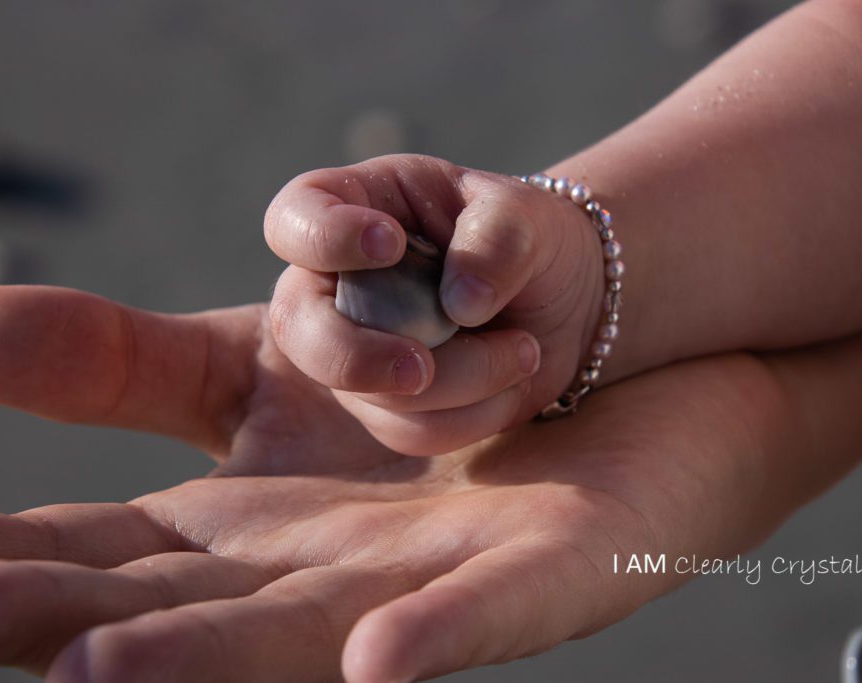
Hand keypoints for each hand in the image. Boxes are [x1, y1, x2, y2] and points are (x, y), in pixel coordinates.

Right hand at [0, 286, 861, 681]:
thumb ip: (121, 360)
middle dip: (42, 627)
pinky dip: (427, 637)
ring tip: (93, 676)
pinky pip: (483, 613)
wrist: (588, 379)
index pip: (74, 554)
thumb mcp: (250, 356)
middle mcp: (304, 582)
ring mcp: (418, 588)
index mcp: (228, 539)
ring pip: (302, 633)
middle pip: (161, 611)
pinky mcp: (536, 574)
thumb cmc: (410, 388)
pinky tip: (370, 655)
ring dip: (203, 659)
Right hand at [265, 154, 603, 454]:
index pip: (295, 218)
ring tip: (524, 350)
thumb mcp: (528, 216)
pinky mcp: (385, 406)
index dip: (323, 236)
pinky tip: (511, 383)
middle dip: (354, 358)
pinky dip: (471, 417)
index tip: (389, 244)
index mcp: (355, 209)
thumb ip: (498, 240)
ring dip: (460, 382)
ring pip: (367, 393)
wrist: (566, 302)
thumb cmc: (530, 238)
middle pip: (297, 328)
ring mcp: (353, 349)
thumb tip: (461, 303)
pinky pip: (408, 430)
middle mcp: (336, 283)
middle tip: (419, 369)